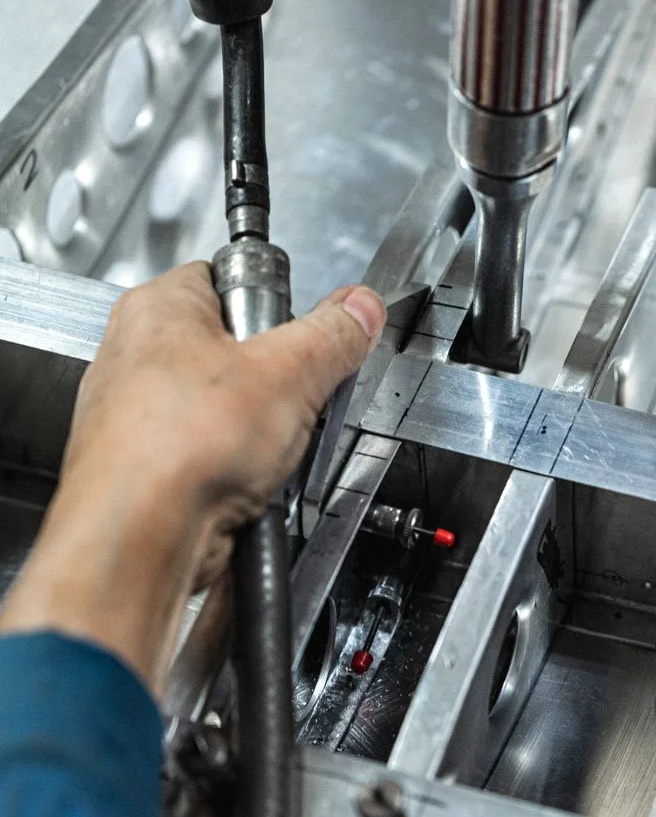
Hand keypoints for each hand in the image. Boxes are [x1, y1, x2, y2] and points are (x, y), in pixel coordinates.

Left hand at [0, 263, 385, 691]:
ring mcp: (137, 415)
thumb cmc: (179, 448)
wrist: (139, 539)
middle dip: (274, 380)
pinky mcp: (147, 468)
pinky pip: (210, 457)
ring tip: (269, 451)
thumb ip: (332, 336)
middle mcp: (135, 355)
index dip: (277, 305)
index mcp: (159, 308)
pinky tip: (246, 485)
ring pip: (224, 410)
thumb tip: (359, 309)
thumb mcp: (290, 374)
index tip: (307, 332)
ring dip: (259, 432)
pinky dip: (235, 472)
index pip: (229, 278)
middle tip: (294, 400)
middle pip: (234, 350)